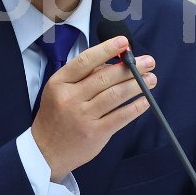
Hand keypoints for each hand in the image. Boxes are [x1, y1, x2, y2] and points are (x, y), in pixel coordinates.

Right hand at [32, 37, 156, 180]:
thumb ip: (83, 76)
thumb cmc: (56, 116)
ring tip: (151, 79)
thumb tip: (115, 62)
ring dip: (137, 85)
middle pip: (105, 77)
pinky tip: (145, 100)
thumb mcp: (59, 90)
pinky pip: (120, 117)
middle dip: (131, 68)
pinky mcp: (95, 133)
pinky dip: (135, 107)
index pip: (86, 61)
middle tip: (148, 62)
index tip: (124, 42)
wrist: (45, 151)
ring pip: (115, 95)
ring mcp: (83, 116)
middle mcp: (70, 98)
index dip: (107, 49)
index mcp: (59, 82)